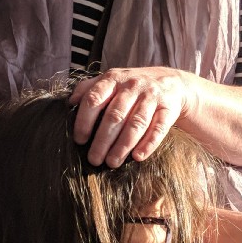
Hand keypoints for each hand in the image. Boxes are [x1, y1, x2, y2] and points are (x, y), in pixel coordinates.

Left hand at [69, 67, 188, 166]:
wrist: (171, 82)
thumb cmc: (132, 86)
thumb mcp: (111, 80)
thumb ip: (89, 88)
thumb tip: (70, 102)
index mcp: (113, 79)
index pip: (94, 99)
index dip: (84, 121)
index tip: (80, 140)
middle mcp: (132, 86)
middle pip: (115, 115)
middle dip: (102, 140)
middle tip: (94, 159)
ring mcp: (152, 97)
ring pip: (136, 123)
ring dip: (123, 146)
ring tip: (112, 162)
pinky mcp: (169, 109)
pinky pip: (158, 128)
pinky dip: (148, 144)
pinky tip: (138, 157)